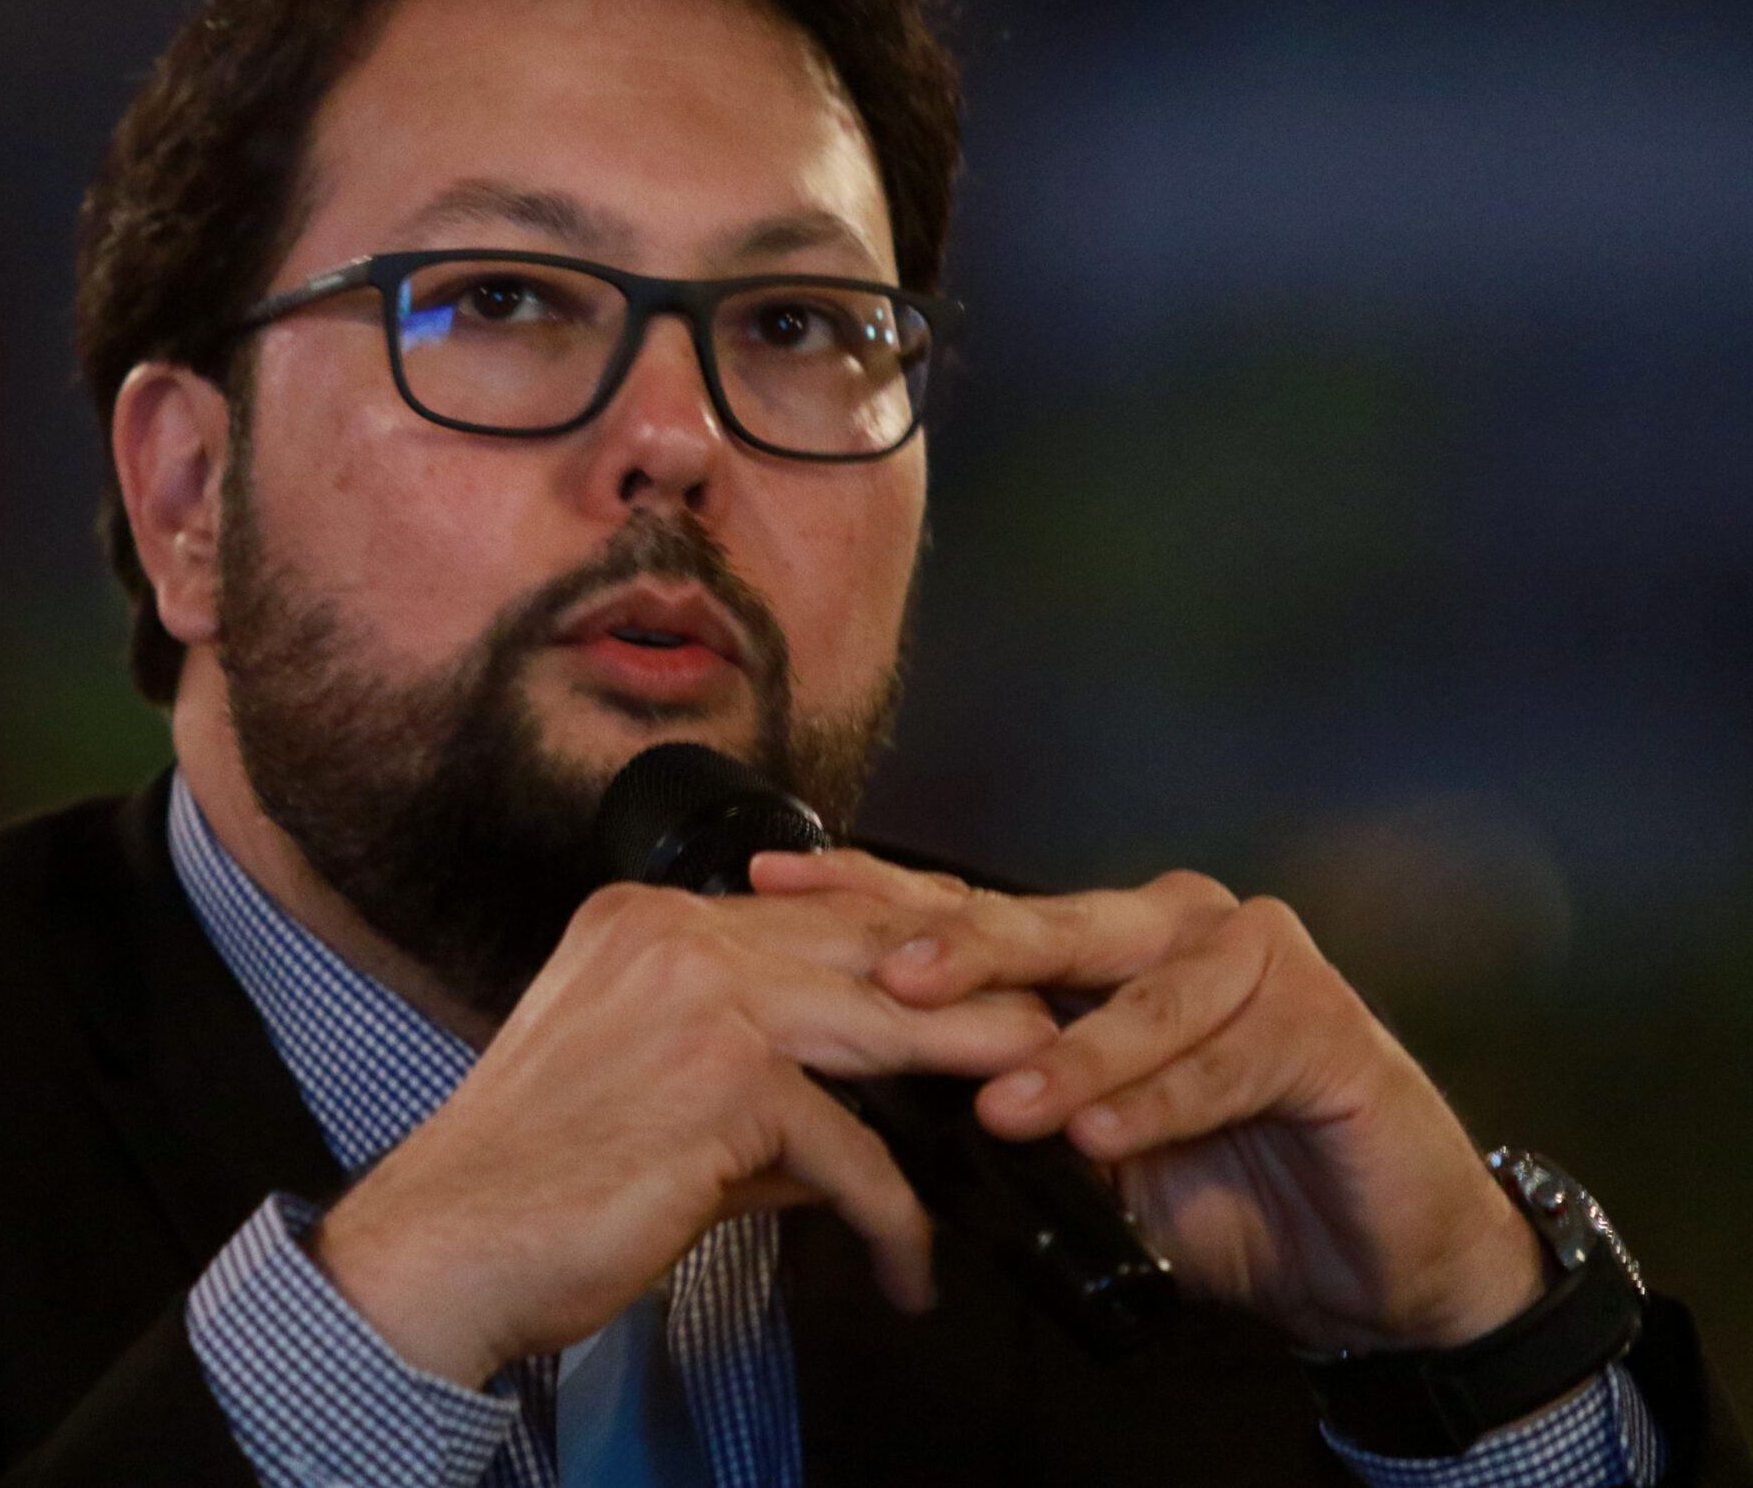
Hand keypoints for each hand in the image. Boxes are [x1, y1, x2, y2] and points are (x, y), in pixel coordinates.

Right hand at [308, 878, 1059, 1386]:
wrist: (446, 1243)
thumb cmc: (533, 1177)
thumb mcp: (644, 1081)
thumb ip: (751, 1072)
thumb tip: (851, 1119)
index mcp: (645, 917)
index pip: (820, 908)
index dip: (916, 939)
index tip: (983, 973)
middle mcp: (673, 935)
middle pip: (873, 947)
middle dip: (976, 991)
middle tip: (1054, 1033)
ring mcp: (700, 1000)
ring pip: (889, 1025)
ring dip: (980, 1075)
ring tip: (1039, 1116)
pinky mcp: (723, 1088)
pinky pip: (853, 1153)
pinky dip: (894, 1220)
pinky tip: (907, 1268)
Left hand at [750, 851, 1545, 1353]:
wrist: (1371, 1256)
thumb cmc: (1218, 1183)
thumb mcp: (1082, 1135)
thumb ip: (997, 1088)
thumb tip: (859, 1079)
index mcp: (1104, 937)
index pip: (971, 899)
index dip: (870, 892)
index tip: (769, 883)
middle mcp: (1176, 924)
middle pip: (1048, 926)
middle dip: (959, 948)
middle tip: (888, 981)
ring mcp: (1259, 962)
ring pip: (1139, 1002)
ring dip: (1068, 1059)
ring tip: (1002, 1107)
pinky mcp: (1325, 1028)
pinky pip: (1224, 1064)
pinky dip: (1161, 1104)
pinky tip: (1105, 1139)